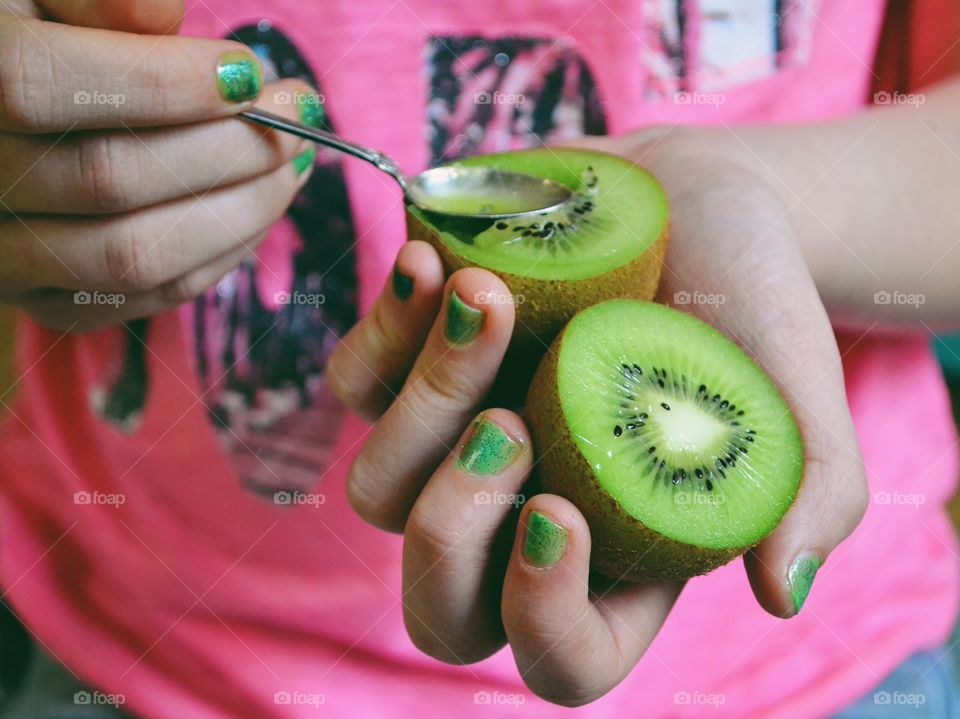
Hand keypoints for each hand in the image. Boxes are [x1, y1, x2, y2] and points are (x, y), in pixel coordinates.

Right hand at [0, 0, 316, 330]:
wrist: (12, 125)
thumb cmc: (44, 44)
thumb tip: (162, 17)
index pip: (42, 85)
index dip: (159, 81)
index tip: (247, 72)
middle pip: (109, 179)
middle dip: (228, 146)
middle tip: (297, 112)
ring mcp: (4, 255)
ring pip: (136, 256)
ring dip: (240, 211)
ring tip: (292, 163)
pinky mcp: (48, 301)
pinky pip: (150, 296)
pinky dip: (221, 255)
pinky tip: (258, 206)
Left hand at [328, 128, 867, 705]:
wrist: (688, 202)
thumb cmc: (745, 300)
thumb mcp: (795, 383)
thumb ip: (809, 490)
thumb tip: (781, 591)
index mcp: (618, 557)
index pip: (563, 660)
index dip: (542, 615)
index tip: (558, 510)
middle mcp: (524, 517)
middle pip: (439, 607)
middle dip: (449, 529)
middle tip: (506, 426)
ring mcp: (456, 448)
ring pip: (376, 493)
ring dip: (421, 403)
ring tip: (490, 301)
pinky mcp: (412, 371)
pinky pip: (354, 383)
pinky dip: (385, 328)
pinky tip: (438, 265)